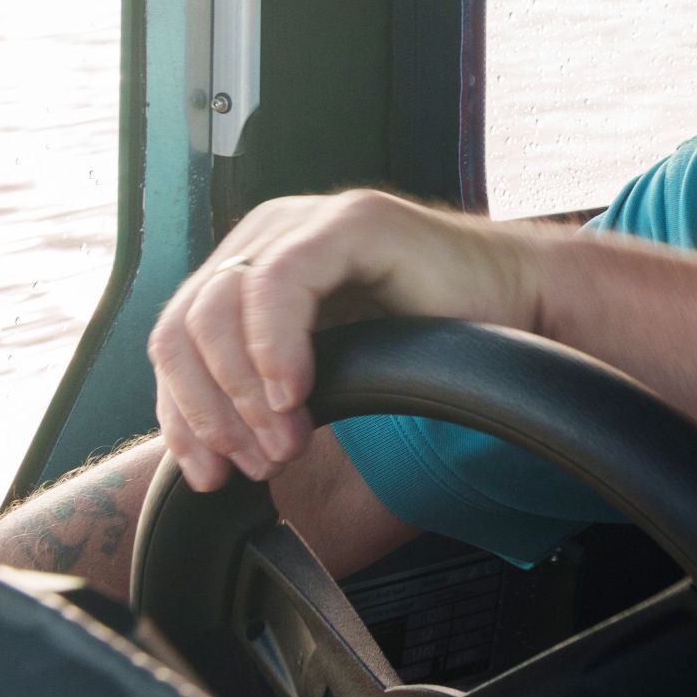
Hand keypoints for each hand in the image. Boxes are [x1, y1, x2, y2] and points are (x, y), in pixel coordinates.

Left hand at [152, 191, 544, 490]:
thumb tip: (199, 453)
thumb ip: (261, 393)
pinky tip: (293, 393)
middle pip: (183, 328)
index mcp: (249, 268)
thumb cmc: (433, 339)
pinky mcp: (350, 221)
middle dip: (210, 412)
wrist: (521, 305)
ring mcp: (305, 222)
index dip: (182, 415)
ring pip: (217, 309)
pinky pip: (280, 284)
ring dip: (241, 391)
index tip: (209, 475)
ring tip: (284, 438)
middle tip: (256, 462)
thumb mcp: (325, 372)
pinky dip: (275, 347)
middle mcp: (266, 236)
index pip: (175, 341)